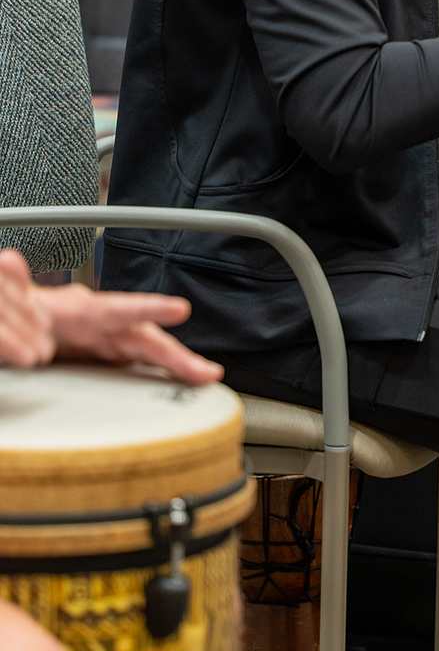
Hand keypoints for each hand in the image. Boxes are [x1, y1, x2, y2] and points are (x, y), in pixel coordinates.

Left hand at [0, 251, 223, 384]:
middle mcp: (95, 324)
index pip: (116, 308)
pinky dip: (154, 374)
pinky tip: (172, 384)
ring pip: (142, 352)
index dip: (148, 309)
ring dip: (175, 364)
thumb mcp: (13, 298)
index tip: (178, 310)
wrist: (12, 325)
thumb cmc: (14, 314)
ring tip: (204, 376)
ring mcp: (99, 343)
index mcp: (76, 310)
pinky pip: (131, 367)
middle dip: (178, 354)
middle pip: (143, 339)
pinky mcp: (96, 360)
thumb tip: (9, 265)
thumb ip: (15, 284)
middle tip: (207, 371)